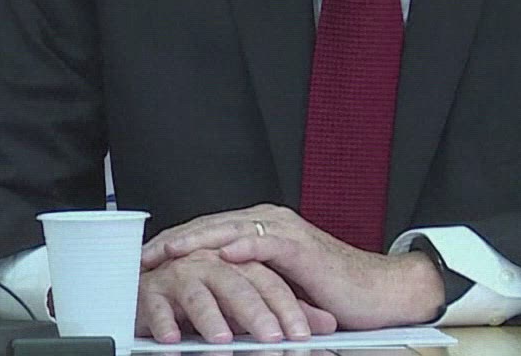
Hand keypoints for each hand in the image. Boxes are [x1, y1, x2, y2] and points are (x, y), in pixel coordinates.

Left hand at [143, 205, 442, 329]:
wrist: (378, 293)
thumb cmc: (328, 293)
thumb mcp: (273, 287)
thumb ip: (243, 282)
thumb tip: (204, 297)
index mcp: (258, 230)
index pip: (205, 232)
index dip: (173, 244)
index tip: (142, 258)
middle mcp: (267, 223)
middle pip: (209, 226)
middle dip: (173, 241)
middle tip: (142, 255)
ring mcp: (284, 231)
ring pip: (230, 230)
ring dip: (197, 240)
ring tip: (168, 251)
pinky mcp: (302, 247)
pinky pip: (267, 244)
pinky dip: (243, 248)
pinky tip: (221, 254)